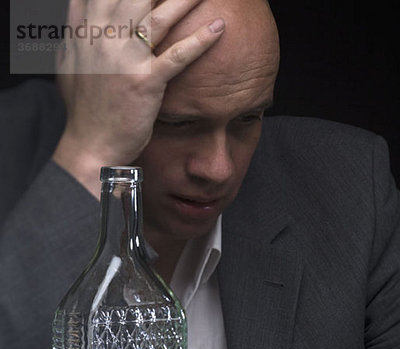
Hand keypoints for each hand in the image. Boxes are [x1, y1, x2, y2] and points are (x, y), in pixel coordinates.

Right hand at [53, 0, 224, 194]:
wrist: (90, 145)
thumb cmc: (83, 109)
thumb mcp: (68, 65)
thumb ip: (75, 34)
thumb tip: (77, 13)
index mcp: (86, 31)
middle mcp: (104, 38)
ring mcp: (125, 59)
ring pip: (159, 17)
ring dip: (185, 0)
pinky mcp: (145, 82)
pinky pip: (177, 56)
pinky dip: (200, 41)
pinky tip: (219, 27)